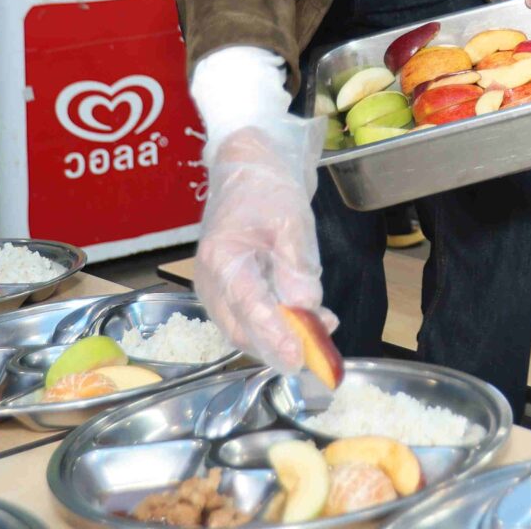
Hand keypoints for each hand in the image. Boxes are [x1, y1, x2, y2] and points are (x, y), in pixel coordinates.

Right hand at [194, 119, 336, 372]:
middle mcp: (210, 281)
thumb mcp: (292, 220)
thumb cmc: (267, 192)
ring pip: (246, 333)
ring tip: (320, 330)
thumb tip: (305, 306)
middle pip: (242, 330)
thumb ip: (297, 264)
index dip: (274, 334)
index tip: (298, 355)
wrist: (248, 175)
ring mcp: (215, 291)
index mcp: (222, 256)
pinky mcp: (228, 296)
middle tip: (319, 350)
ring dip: (282, 340)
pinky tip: (308, 322)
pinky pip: (250, 322)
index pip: (248, 305)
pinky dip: (277, 330)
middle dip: (280, 346)